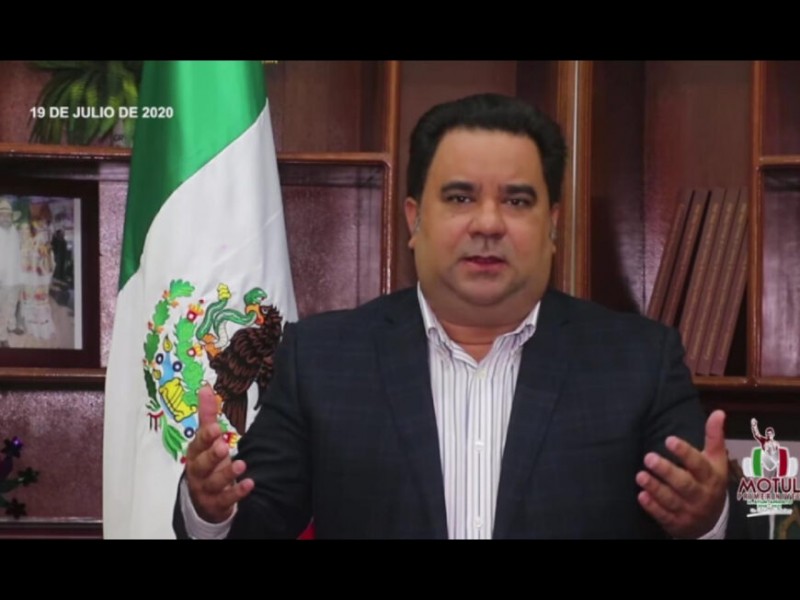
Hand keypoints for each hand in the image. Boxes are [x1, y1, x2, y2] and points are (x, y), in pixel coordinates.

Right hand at [184, 385, 253, 522]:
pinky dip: (237, 493)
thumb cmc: (207, 463)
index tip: (216, 428)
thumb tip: (205, 387)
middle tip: (223, 446)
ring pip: (214, 482)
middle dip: (212, 455)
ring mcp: (206, 489)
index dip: (206, 437)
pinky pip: (226, 499)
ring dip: (227, 474)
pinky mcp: (216, 504)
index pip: (198, 443)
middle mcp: (198, 471)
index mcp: (195, 453)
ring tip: (242, 465)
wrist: (202, 499)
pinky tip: (250, 484)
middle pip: (202, 464)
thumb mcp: (206, 440)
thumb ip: (207, 415)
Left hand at [636, 410, 727, 537]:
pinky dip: (653, 507)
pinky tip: (641, 496)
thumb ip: (714, 437)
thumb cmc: (709, 481)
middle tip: (648, 457)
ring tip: (640, 475)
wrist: (712, 520)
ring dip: (656, 488)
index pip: (699, 464)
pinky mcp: (676, 523)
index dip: (685, 453)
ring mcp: (689, 510)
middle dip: (666, 471)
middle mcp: (701, 495)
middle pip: (684, 484)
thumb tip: (718, 412)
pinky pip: (664, 516)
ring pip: (672, 500)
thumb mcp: (715, 461)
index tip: (669, 440)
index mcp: (711, 477)